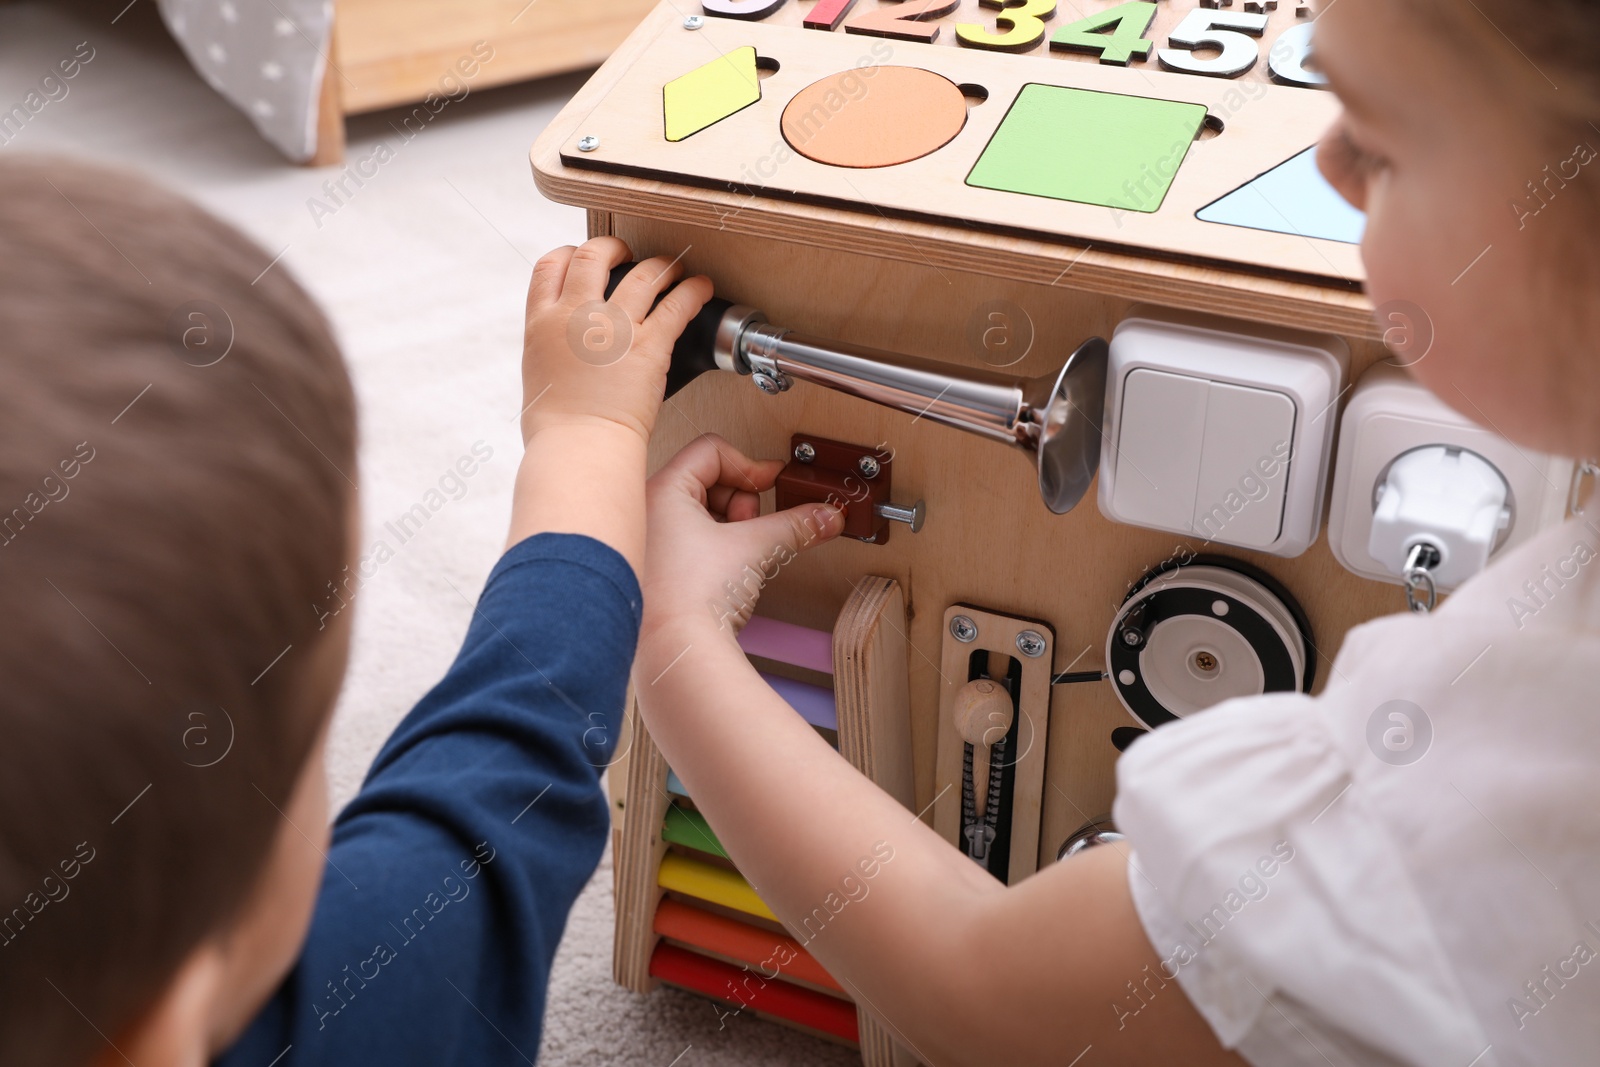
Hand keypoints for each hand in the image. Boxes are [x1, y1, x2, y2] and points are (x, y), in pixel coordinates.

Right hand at [520, 237, 711, 444]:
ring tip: (673, 267)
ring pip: (644, 273)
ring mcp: (614, 327)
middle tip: (628, 254)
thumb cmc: (557, 428)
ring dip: (662, 265)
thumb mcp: (537, 374)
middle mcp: (576, 315)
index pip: (551, 265)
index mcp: (542, 323)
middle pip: (594, 254)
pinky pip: (677, 303)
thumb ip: (551, 348)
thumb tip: (562, 346)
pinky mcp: (650, 345)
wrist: (580, 448)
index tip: (583, 259)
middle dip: (614, 247)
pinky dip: (693, 290)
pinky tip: (701, 288)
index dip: (570, 255)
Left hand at [642, 435, 844, 641]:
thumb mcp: (755, 549)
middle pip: (708, 481)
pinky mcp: (654, 571)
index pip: (712, 450)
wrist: (675, 653)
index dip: (751, 466)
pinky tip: (725, 575)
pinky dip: (715, 550)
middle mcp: (646, 511)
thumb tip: (825, 516)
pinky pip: (690, 542)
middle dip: (742, 504)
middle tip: (752, 529)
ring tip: (739, 557)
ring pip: (700, 514)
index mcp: (663, 491)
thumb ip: (795, 525)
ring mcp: (647, 542)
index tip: (774, 485)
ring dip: (731, 530)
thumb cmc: (693, 597)